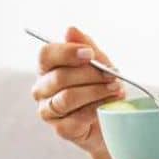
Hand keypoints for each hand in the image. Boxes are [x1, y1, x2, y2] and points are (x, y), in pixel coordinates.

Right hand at [32, 24, 124, 157]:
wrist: (109, 120)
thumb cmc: (99, 86)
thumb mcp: (98, 62)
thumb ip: (85, 45)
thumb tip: (70, 30)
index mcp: (47, 68)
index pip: (46, 55)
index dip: (67, 53)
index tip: (90, 54)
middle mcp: (42, 88)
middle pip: (59, 77)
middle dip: (90, 74)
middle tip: (113, 74)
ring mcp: (48, 110)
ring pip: (67, 97)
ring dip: (96, 91)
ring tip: (116, 88)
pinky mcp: (60, 128)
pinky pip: (77, 116)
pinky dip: (97, 108)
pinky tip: (110, 104)